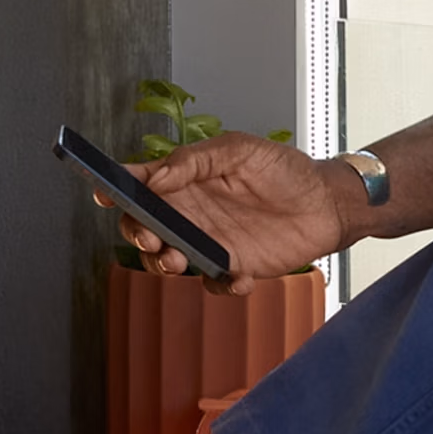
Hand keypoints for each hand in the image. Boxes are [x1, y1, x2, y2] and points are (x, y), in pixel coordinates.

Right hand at [111, 136, 356, 281]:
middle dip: (136, 234)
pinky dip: (220, 283)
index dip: (116, 189)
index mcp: (186, 180)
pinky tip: (239, 275)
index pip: (141, 185)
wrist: (327, 202)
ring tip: (181, 260)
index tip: (105, 193)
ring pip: (168, 260)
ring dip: (165, 265)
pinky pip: (212, 283)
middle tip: (149, 236)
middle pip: (144, 228)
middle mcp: (191, 213)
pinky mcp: (233, 266)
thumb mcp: (239, 149)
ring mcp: (209, 241)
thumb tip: (157, 177)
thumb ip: (195, 160)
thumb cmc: (285, 170)